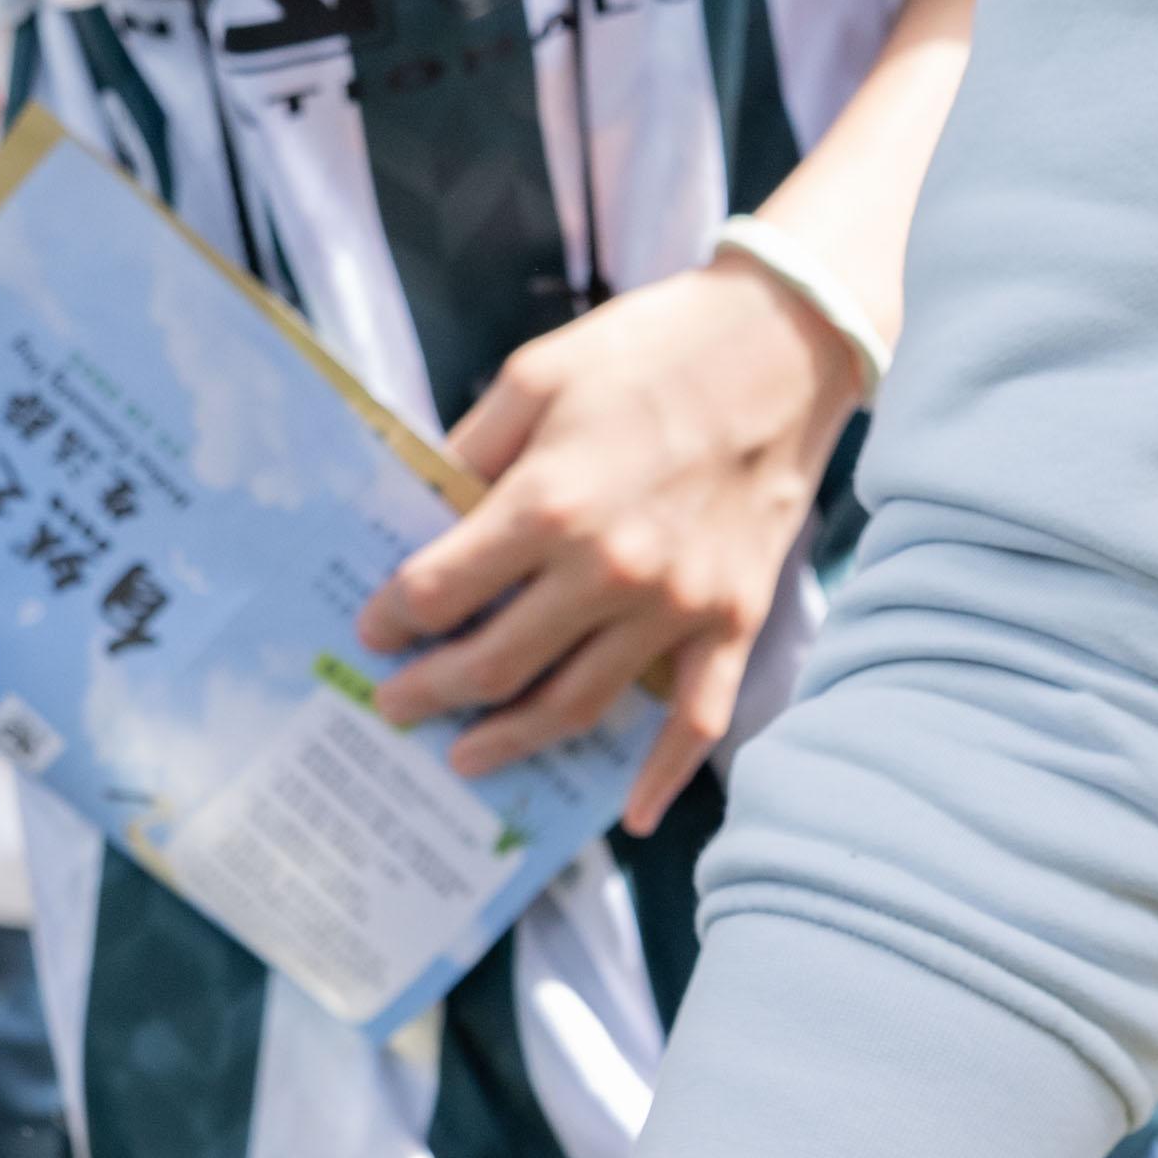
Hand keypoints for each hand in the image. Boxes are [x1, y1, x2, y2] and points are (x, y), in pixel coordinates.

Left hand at [353, 257, 867, 831]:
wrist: (783, 343)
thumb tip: (425, 516)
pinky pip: (696, 720)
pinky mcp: (733, 621)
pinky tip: (629, 813)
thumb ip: (474, 451)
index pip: (439, 592)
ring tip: (466, 756)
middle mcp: (609, 570)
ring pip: (575, 705)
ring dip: (510, 740)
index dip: (393, 618)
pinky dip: (662, 775)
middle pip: (494, 665)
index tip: (373, 631)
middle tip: (394, 707)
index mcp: (547, 504)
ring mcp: (676, 607)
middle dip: (430, 692)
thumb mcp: (536, 374)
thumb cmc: (653, 350)